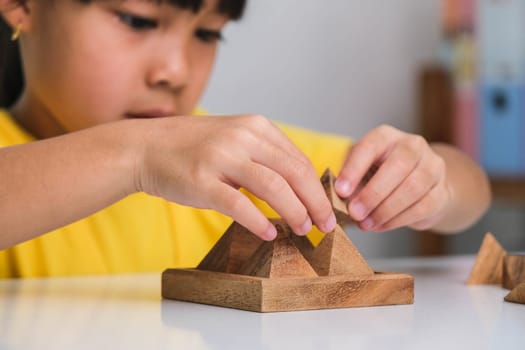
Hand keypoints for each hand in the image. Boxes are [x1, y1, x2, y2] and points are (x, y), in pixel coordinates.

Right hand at [134, 115, 336, 239]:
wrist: (146, 147)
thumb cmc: (193, 148)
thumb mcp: (235, 139)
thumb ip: (265, 156)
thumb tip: (300, 187)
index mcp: (256, 127)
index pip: (299, 160)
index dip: (317, 188)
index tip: (325, 209)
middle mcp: (242, 137)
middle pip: (295, 173)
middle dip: (315, 203)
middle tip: (325, 226)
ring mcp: (221, 157)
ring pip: (274, 188)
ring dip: (295, 214)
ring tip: (303, 231)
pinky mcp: (202, 180)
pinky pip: (239, 205)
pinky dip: (259, 222)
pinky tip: (270, 234)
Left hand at [334, 125, 450, 231]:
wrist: (418, 186)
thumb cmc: (379, 175)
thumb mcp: (360, 170)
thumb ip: (349, 180)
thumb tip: (338, 198)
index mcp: (386, 136)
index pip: (371, 146)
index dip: (354, 169)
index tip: (340, 191)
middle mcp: (412, 145)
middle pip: (397, 166)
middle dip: (373, 194)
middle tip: (354, 213)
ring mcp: (432, 166)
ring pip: (412, 188)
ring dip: (385, 210)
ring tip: (366, 223)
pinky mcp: (441, 190)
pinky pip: (422, 207)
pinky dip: (397, 220)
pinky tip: (381, 225)